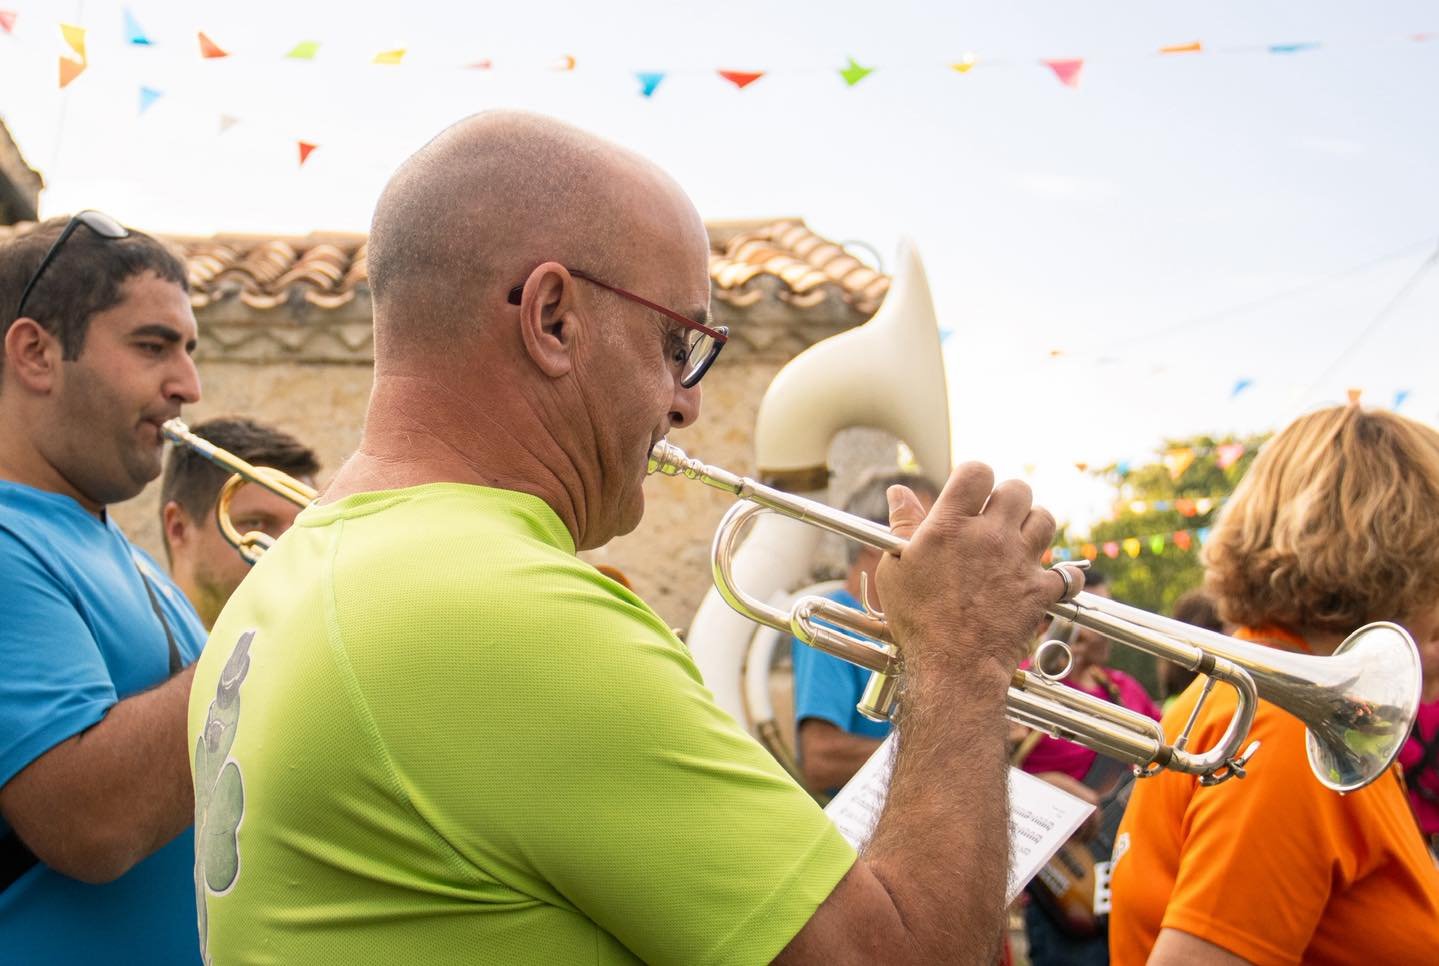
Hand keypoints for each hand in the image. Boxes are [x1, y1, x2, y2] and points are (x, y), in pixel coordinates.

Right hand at [876, 462, 1080, 691]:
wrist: (953, 666)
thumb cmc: (917, 619)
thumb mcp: (895, 568)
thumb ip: (902, 525)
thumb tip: (898, 492)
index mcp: (952, 525)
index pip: (977, 471)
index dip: (974, 477)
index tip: (969, 494)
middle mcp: (990, 536)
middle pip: (1018, 489)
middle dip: (1007, 498)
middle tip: (994, 518)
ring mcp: (1019, 562)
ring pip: (1046, 518)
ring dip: (1033, 524)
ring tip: (1018, 540)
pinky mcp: (1040, 590)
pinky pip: (1067, 572)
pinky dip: (1060, 575)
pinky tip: (1043, 579)